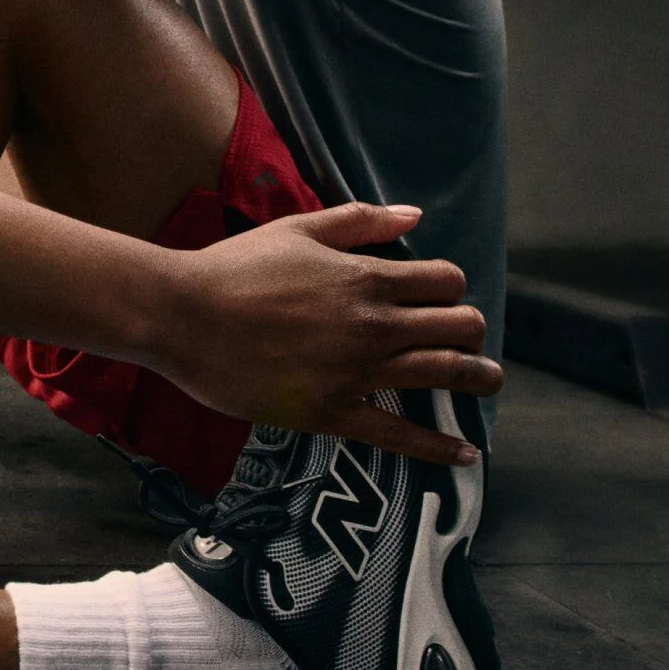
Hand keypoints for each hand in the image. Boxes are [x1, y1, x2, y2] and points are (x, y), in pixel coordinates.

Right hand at [150, 202, 497, 467]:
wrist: (182, 315)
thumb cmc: (234, 268)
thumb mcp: (296, 229)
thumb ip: (359, 220)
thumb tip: (414, 215)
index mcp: (367, 279)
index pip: (446, 282)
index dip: (450, 286)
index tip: (439, 294)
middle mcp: (374, 327)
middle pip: (459, 328)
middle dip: (470, 329)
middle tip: (467, 336)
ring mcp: (357, 373)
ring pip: (444, 375)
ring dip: (476, 378)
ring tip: (486, 381)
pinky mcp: (333, 412)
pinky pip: (400, 436)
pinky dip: (439, 448)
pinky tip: (465, 454)